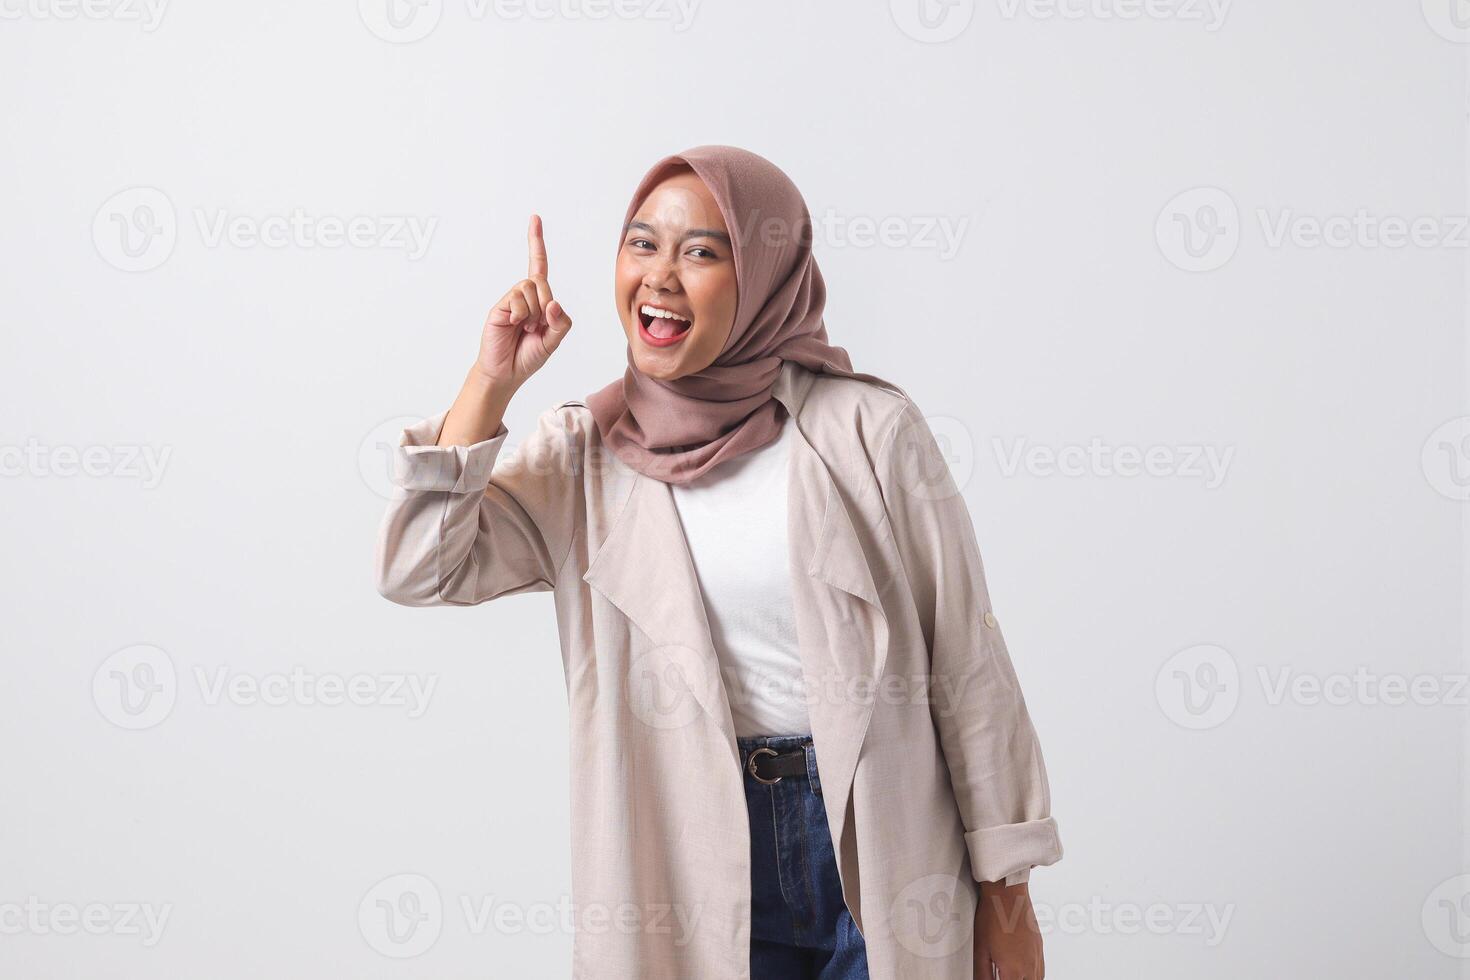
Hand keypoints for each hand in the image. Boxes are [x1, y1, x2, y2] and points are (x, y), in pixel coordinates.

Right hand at [475, 214, 573, 388]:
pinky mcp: (500, 306)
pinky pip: (518, 299)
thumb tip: (554, 303)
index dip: (536, 243)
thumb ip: (561, 322)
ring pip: (530, 288)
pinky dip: (521, 314)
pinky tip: (514, 326)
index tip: (534, 219)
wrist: (505, 373)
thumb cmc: (529, 356)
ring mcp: (511, 300)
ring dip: (533, 312)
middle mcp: (525, 296)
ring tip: (524, 329)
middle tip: (535, 327)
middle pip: (542, 282)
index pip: (538, 266)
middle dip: (546, 306)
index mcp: (540, 300)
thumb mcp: (554, 341)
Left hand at [974, 882, 1043, 979]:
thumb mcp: (980, 949)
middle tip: (1002, 975)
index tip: (995, 978)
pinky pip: (1040, 970)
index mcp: (1013, 970)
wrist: (1008, 894)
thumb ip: (982, 973)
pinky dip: (1033, 976)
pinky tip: (1023, 972)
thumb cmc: (994, 915)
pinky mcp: (1040, 947)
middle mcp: (1029, 966)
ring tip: (1010, 975)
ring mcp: (1037, 956)